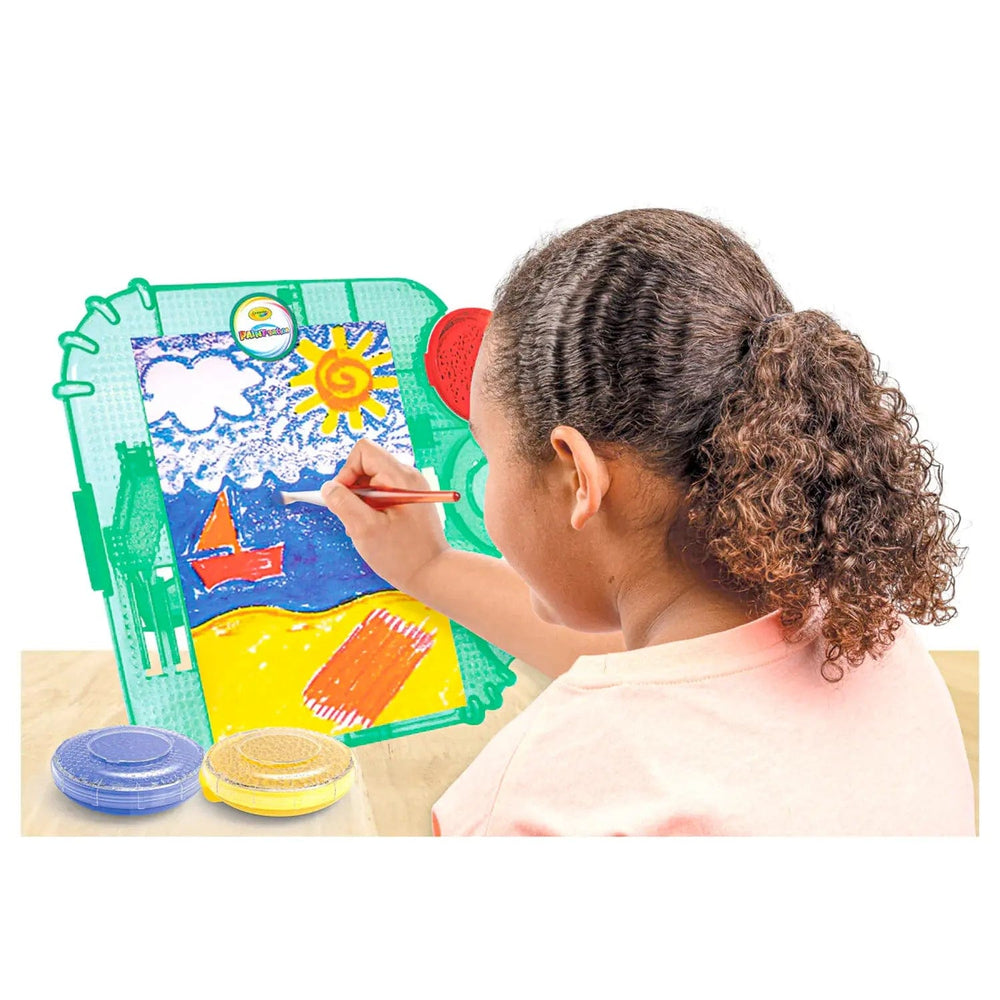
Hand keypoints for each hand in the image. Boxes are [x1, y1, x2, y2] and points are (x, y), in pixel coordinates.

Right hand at [321, 439, 450, 594]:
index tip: (345, 498)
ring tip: (365, 527)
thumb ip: (342, 503)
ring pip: (372, 482)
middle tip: (355, 517)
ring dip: (361, 502)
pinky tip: (375, 529)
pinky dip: (372, 508)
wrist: (432, 573)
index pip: (363, 451)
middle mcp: (408, 476)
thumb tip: (328, 487)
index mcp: (400, 477)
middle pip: (367, 465)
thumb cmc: (401, 555)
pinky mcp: (411, 500)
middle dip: (352, 489)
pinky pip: (382, 494)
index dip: (347, 471)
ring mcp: (411, 488)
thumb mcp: (364, 529)